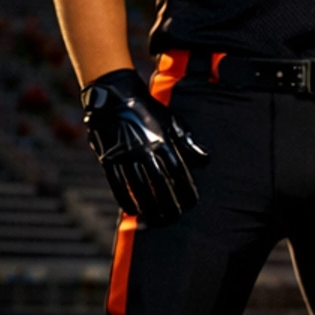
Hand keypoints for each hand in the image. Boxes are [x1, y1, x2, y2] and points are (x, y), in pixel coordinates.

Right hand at [80, 67, 208, 226]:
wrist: (115, 95)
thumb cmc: (149, 110)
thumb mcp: (172, 122)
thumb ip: (187, 143)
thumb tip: (206, 160)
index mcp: (163, 140)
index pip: (178, 172)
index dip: (186, 190)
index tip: (191, 205)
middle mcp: (144, 149)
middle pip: (159, 183)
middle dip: (168, 204)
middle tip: (174, 217)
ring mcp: (125, 153)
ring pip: (138, 186)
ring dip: (148, 206)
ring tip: (156, 219)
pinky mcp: (108, 156)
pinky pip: (117, 182)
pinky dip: (125, 198)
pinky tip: (133, 210)